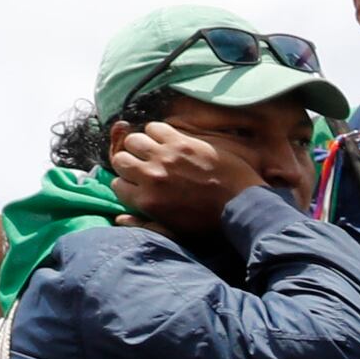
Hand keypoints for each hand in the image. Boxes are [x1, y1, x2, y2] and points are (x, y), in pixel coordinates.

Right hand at [104, 120, 262, 239]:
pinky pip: (156, 127)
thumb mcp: (174, 231)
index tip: (138, 181)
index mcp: (146, 201)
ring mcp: (165, 157)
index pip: (117, 184)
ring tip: (154, 150)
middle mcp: (150, 177)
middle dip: (130, 162)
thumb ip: (145, 225)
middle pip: (120, 160)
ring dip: (141, 145)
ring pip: (134, 140)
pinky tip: (169, 140)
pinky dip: (158, 132)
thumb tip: (119, 219)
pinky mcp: (182, 142)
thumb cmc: (209, 222)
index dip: (127, 182)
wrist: (242, 205)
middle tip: (144, 164)